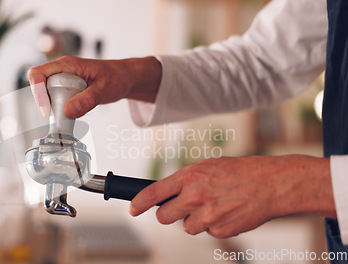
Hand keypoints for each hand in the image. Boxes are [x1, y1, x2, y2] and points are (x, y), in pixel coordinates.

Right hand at [27, 56, 160, 116]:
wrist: (125, 78)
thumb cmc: (117, 77)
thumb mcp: (104, 89)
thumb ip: (87, 100)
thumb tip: (69, 111)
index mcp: (67, 65)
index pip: (38, 73)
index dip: (37, 91)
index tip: (47, 109)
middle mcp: (61, 70)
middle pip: (40, 86)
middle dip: (46, 103)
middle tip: (61, 115)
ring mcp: (63, 80)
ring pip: (47, 95)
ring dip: (54, 107)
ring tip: (72, 113)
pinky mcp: (67, 89)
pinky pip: (57, 99)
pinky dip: (62, 109)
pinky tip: (76, 111)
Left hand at [129, 155, 334, 237]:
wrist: (270, 184)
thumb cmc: (240, 172)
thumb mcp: (208, 167)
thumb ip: (186, 180)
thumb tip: (168, 193)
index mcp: (189, 176)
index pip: (153, 193)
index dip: (138, 203)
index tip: (132, 209)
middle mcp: (194, 196)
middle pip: (164, 216)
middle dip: (169, 215)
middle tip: (182, 209)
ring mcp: (206, 215)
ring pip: (186, 227)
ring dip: (196, 221)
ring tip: (215, 206)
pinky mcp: (219, 230)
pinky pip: (207, 232)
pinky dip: (214, 226)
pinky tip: (227, 213)